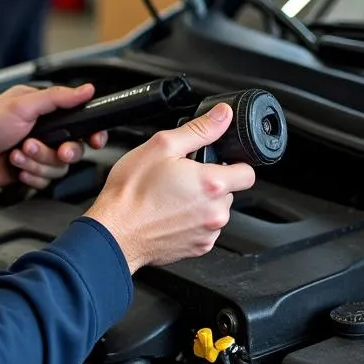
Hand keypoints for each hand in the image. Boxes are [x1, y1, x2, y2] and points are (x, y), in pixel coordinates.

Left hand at [0, 83, 108, 189]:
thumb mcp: (22, 105)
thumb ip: (57, 98)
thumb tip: (86, 89)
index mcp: (45, 111)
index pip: (80, 120)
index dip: (92, 132)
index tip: (95, 139)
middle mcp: (45, 132)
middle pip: (74, 148)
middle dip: (59, 152)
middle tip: (48, 149)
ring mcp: (38, 153)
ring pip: (59, 167)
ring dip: (38, 162)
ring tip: (17, 153)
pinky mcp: (30, 171)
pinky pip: (45, 180)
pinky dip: (31, 176)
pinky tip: (16, 168)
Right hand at [85, 103, 255, 273]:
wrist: (115, 232)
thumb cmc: (131, 193)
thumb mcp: (161, 146)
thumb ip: (199, 130)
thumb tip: (222, 115)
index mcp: (212, 184)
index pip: (248, 173)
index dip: (233, 163)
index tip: (215, 163)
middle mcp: (216, 212)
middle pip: (229, 192)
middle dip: (210, 183)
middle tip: (181, 177)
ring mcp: (207, 233)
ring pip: (216, 211)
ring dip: (201, 203)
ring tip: (171, 197)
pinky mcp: (198, 248)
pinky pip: (204, 230)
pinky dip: (191, 221)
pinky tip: (169, 214)